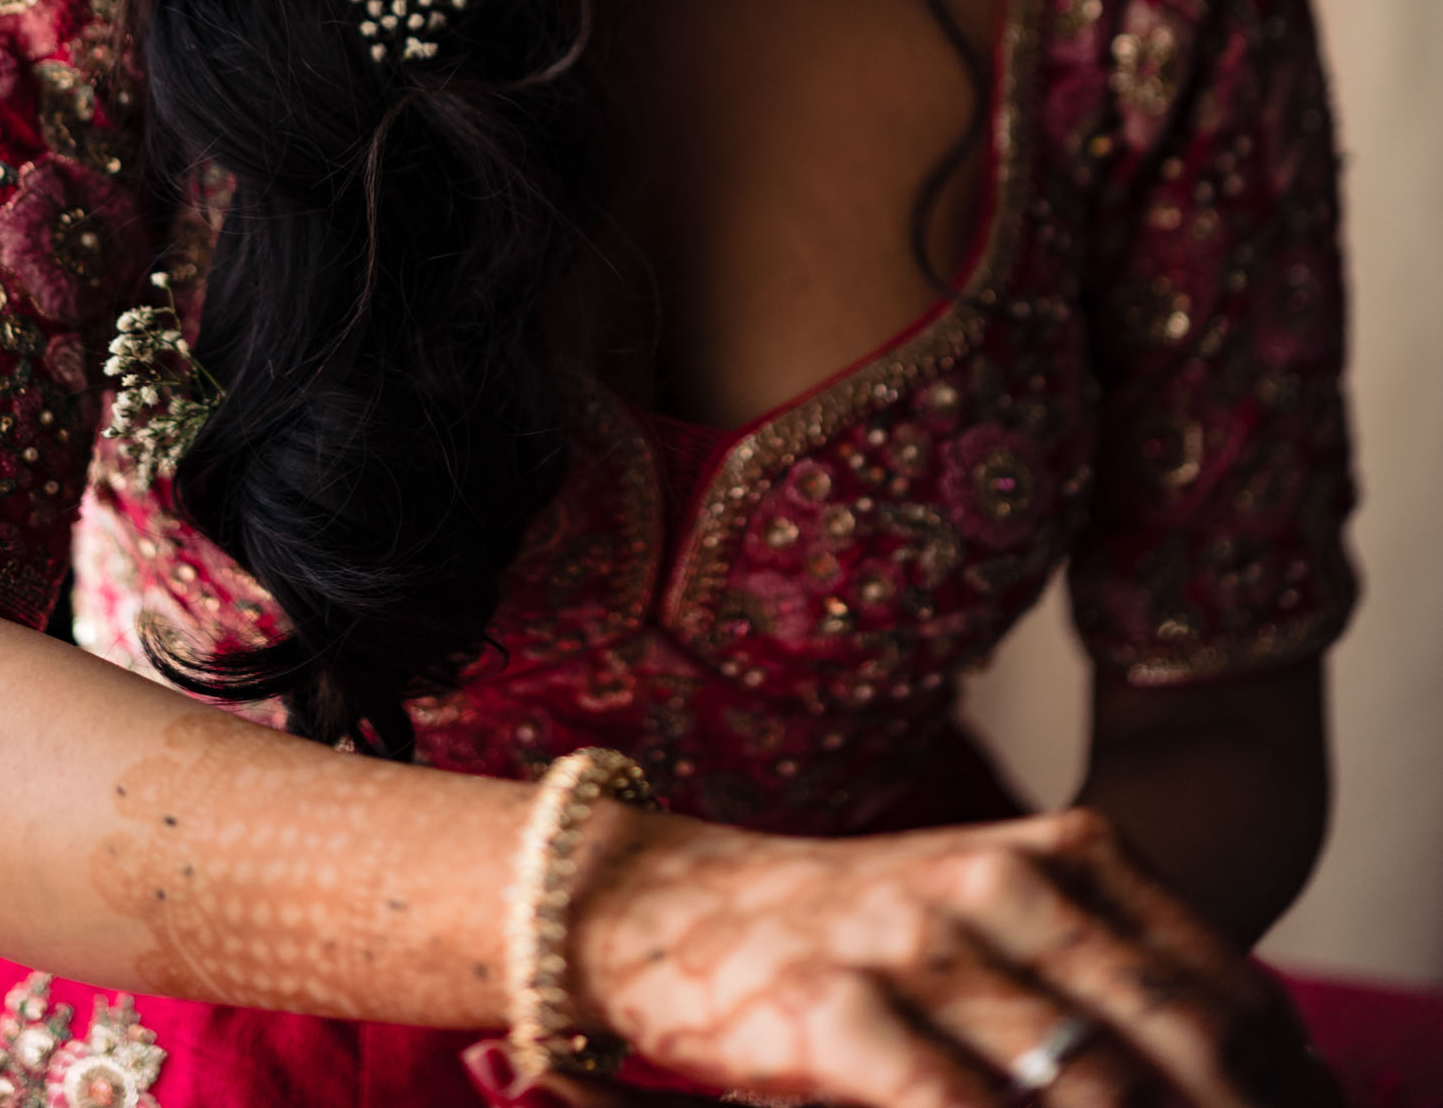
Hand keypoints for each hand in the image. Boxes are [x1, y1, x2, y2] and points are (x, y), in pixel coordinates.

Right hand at [564, 807, 1340, 1106]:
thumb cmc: (851, 934)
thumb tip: (1240, 1067)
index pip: (1213, 981)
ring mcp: (909, 940)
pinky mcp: (832, 1009)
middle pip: (1161, 1036)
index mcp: (1051, 852)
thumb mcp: (985, 917)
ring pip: (1074, 1083)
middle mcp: (991, 881)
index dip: (1270, 1074)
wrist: (665, 905)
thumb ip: (1098, 974)